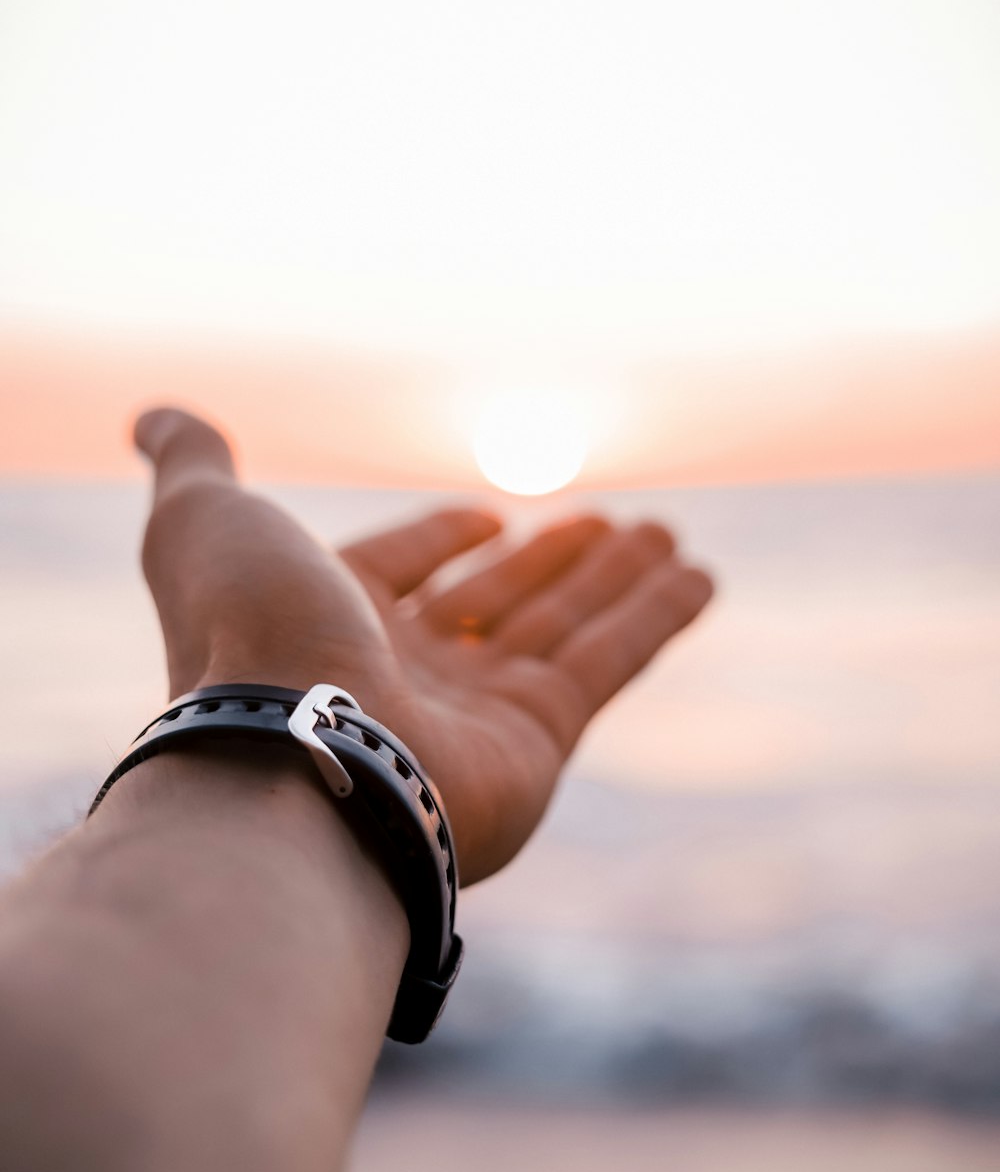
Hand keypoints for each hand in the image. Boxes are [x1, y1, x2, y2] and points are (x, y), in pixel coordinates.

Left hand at [135, 407, 712, 882]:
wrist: (295, 756)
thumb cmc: (246, 633)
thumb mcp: (206, 522)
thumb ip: (193, 465)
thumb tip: (153, 416)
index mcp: (330, 619)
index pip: (401, 570)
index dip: (440, 539)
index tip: (488, 519)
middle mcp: (403, 671)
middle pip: (493, 602)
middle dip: (550, 561)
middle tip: (611, 522)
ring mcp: (474, 712)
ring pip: (560, 629)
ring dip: (615, 580)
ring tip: (667, 534)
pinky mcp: (539, 742)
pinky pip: (608, 664)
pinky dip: (655, 617)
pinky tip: (697, 574)